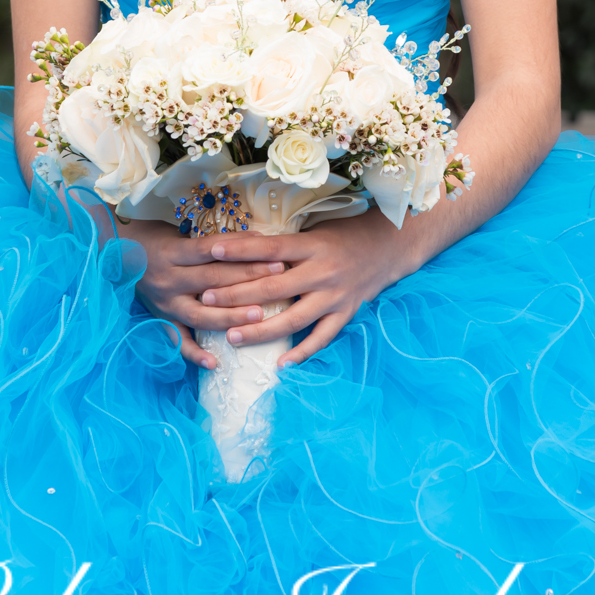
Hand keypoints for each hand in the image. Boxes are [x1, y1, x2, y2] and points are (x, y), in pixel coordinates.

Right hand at [115, 218, 293, 368]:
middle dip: (248, 280)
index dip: (244, 253)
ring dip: (230, 316)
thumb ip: (210, 239)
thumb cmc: (151, 235)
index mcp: (173, 252)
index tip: (274, 254)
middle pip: (213, 281)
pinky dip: (195, 354)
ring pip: (200, 314)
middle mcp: (169, 279)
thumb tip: (254, 239)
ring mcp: (164, 303)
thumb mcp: (177, 230)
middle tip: (279, 279)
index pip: (214, 252)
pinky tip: (215, 363)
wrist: (114, 251)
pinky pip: (177, 340)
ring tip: (258, 316)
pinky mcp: (160, 320)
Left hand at [196, 207, 420, 365]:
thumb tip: (241, 244)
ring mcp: (335, 296)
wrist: (389, 246)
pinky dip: (302, 352)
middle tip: (205, 300)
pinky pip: (321, 338)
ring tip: (231, 336)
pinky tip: (281, 365)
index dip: (240, 249)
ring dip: (260, 330)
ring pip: (293, 319)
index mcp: (311, 245)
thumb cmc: (344, 234)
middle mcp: (322, 271)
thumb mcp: (314, 229)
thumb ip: (284, 242)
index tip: (211, 251)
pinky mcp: (346, 314)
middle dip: (236, 295)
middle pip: (272, 288)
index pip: (269, 248)